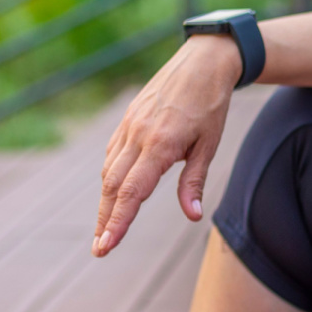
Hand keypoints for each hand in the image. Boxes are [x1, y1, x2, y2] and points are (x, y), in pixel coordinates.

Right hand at [93, 35, 241, 256]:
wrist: (202, 62)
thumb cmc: (211, 105)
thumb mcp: (210, 145)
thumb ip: (194, 181)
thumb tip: (192, 215)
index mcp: (160, 145)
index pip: (132, 192)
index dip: (118, 222)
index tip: (106, 245)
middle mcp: (138, 136)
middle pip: (114, 187)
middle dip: (105, 220)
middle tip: (100, 249)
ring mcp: (129, 127)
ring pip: (109, 171)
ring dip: (105, 202)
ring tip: (104, 229)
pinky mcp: (127, 120)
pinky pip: (113, 154)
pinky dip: (110, 177)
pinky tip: (113, 193)